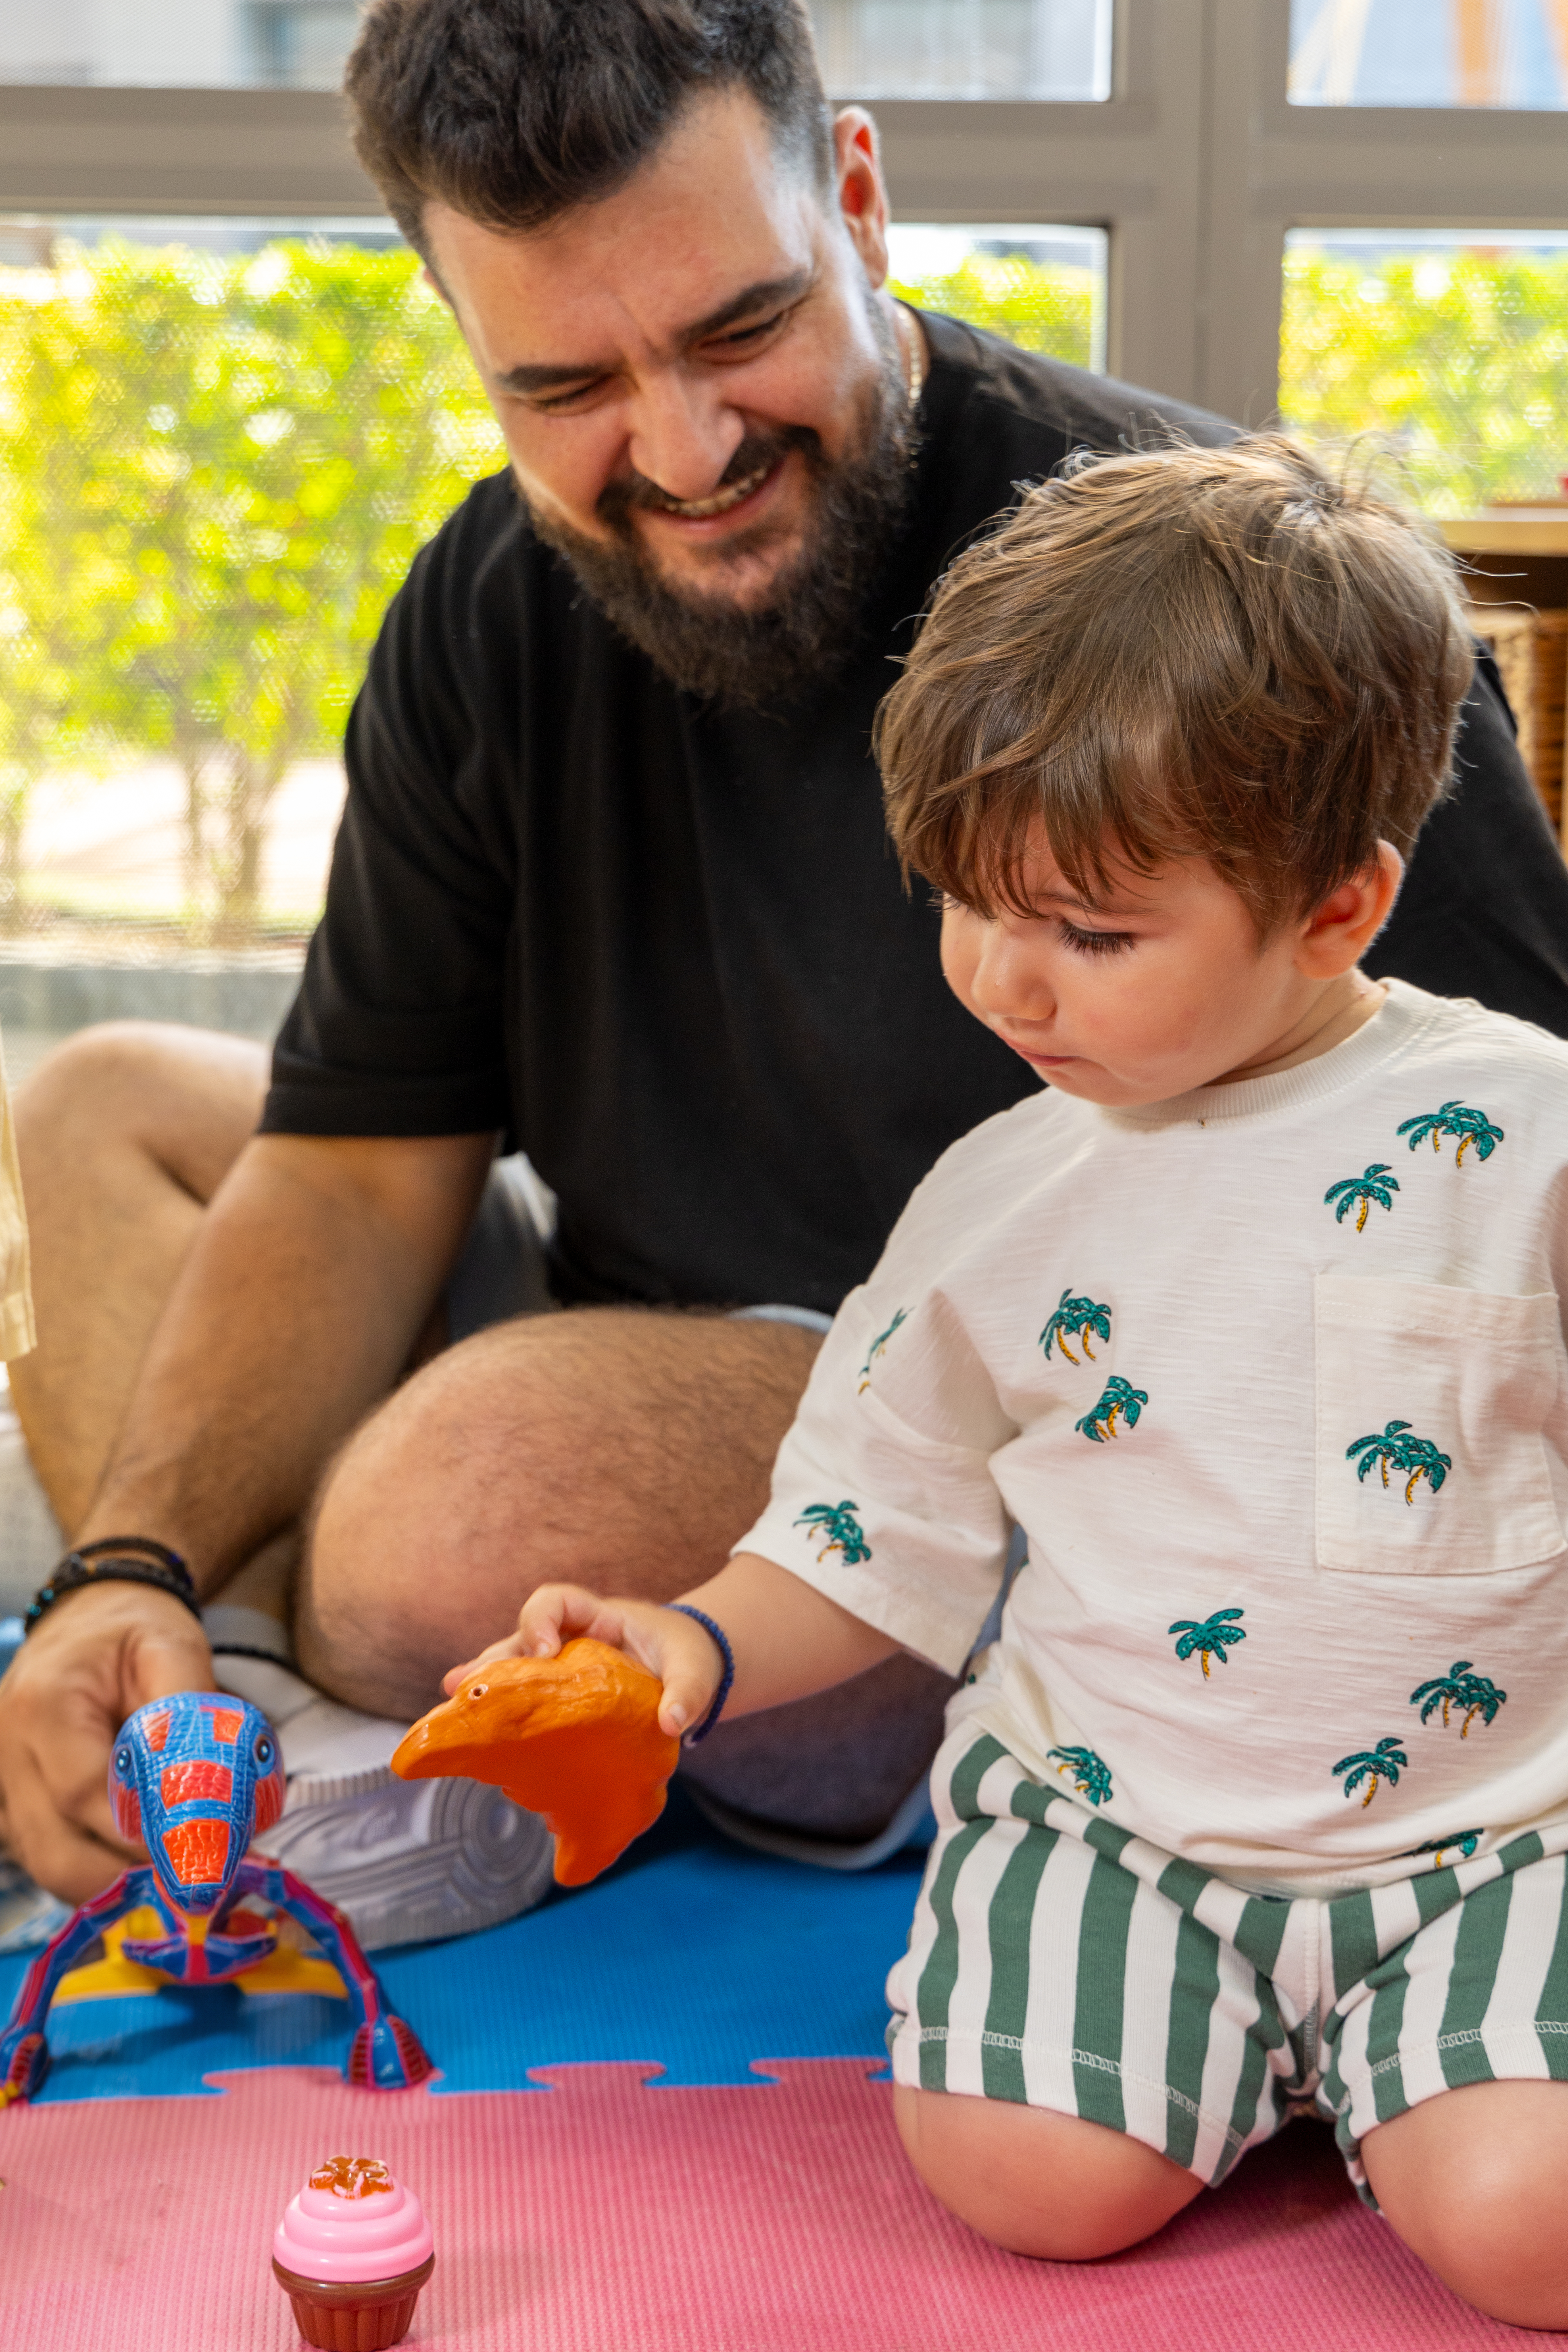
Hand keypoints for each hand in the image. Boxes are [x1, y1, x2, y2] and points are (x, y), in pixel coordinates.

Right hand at [0, 1581, 213, 1902]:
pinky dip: (92, 1871)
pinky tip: (141, 1866)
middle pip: (55, 1852)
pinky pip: (46, 1855)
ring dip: (111, 1886)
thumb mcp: (174, 1648)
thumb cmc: (136, 1627)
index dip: (140, 1834)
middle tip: (195, 1885)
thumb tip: (215, 1793)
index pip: (83, 1794)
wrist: (93, 1612)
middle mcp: (9, 1752)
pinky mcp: (12, 1801)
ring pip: (48, 1866)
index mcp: (44, 1707)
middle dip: (126, 1882)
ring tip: (177, 1881)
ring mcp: (3, 1782)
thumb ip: (187, 1716)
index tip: (198, 1856)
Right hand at [442, 1582, 723, 1741]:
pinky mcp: (561, 1705)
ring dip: (484, 1691)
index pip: (557, 1601)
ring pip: (513, 1675)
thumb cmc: (687, 1658)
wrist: (689, 1673)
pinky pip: (527, 1707)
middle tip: (460, 1685)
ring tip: (450, 1714)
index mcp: (599, 1619)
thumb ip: (688, 1691)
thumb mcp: (695, 1669)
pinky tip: (482, 1747)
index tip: (545, 1652)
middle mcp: (570, 1642)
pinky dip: (505, 1722)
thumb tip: (672, 1722)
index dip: (540, 1620)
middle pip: (519, 1642)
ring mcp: (560, 1674)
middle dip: (490, 1662)